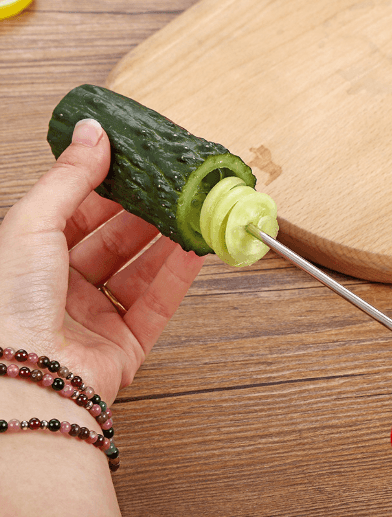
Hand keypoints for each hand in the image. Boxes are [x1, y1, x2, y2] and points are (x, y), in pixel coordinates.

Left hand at [0, 118, 204, 405]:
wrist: (26, 383)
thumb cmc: (10, 306)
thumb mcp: (34, 224)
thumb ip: (70, 178)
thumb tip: (93, 132)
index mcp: (34, 256)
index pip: (80, 212)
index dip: (109, 186)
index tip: (137, 164)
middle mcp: (64, 287)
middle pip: (115, 241)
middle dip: (146, 214)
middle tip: (173, 188)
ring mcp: (96, 317)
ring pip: (140, 271)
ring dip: (168, 243)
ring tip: (192, 215)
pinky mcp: (124, 345)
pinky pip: (156, 305)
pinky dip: (178, 278)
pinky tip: (194, 253)